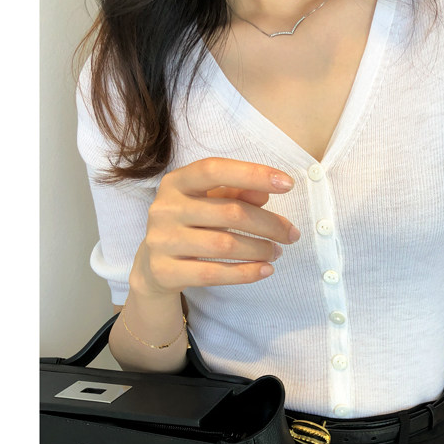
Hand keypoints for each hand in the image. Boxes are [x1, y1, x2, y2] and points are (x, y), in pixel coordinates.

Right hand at [130, 157, 300, 296]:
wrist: (152, 264)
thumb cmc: (190, 224)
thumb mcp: (208, 202)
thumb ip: (237, 192)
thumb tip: (266, 190)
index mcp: (176, 182)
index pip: (214, 170)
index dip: (252, 174)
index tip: (288, 184)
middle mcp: (165, 208)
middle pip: (229, 212)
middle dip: (269, 224)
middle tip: (291, 234)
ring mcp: (162, 241)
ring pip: (225, 245)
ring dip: (260, 249)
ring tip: (277, 252)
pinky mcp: (164, 271)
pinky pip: (212, 273)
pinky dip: (245, 273)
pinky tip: (265, 270)